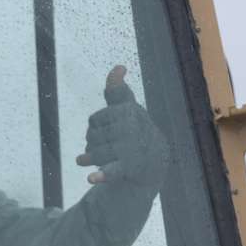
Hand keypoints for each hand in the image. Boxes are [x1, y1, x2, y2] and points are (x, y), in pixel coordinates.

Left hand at [75, 65, 165, 185]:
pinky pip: (112, 171)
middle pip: (92, 136)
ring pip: (94, 153)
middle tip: (109, 145)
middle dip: (94, 142)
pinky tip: (92, 179)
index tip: (112, 127)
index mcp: (129, 112)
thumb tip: (119, 66)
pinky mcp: (127, 168)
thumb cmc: (135, 130)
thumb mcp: (128, 108)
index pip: (94, 120)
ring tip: (98, 159)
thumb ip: (118, 91)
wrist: (153, 162)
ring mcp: (129, 148)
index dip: (97, 125)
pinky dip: (102, 175)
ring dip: (91, 158)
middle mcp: (130, 128)